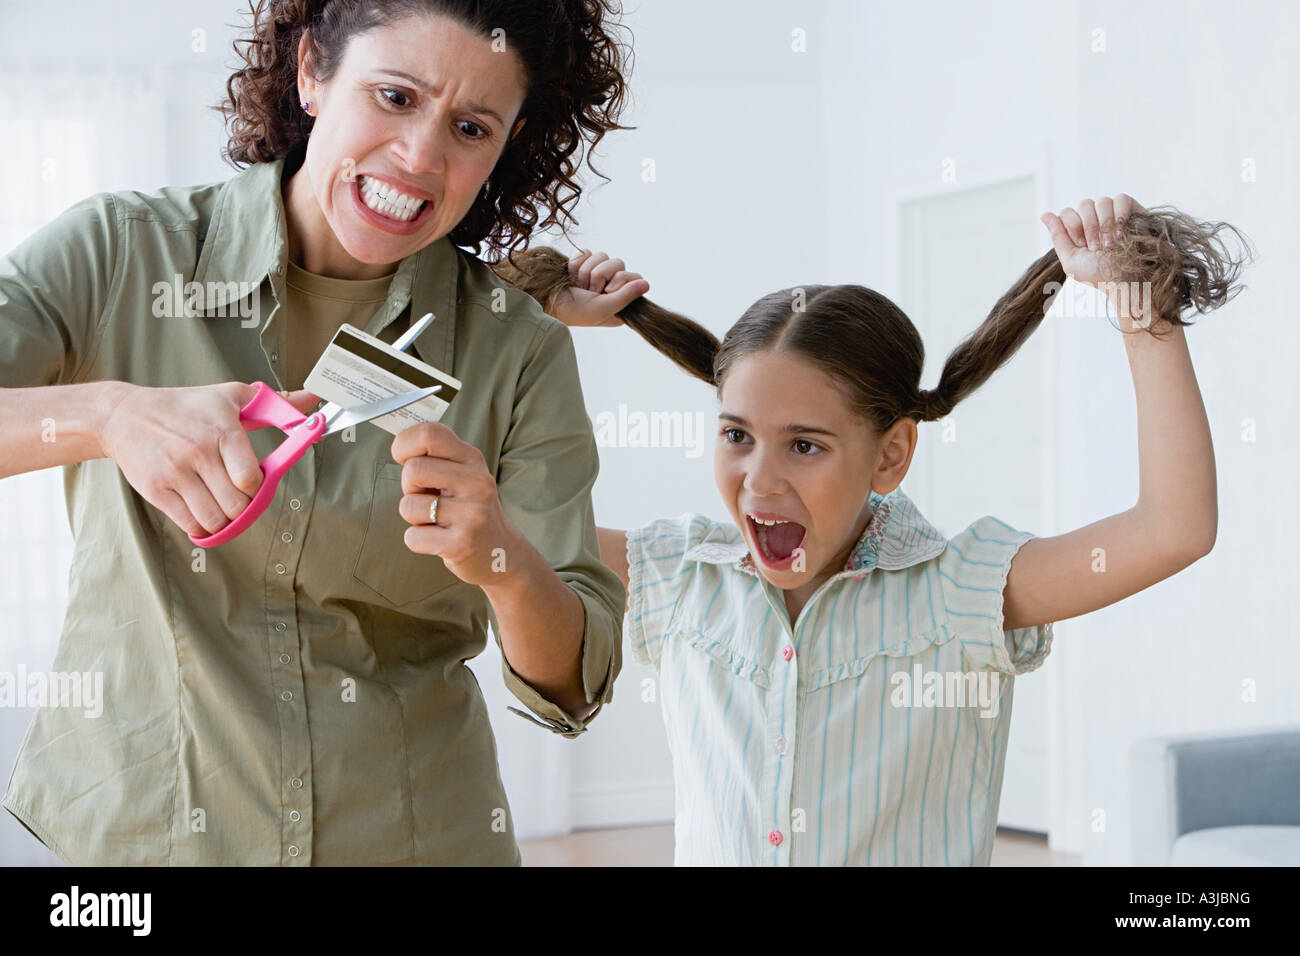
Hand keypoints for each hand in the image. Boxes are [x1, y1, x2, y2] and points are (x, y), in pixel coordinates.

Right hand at [100, 382, 320, 537]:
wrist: (125, 415)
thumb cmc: (185, 407)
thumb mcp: (232, 397)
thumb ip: (277, 404)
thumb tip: (312, 401)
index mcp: (222, 430)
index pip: (250, 478)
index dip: (259, 488)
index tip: (255, 483)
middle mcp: (198, 452)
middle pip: (236, 504)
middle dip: (245, 508)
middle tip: (241, 499)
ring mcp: (175, 473)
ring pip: (214, 520)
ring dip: (225, 521)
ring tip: (223, 506)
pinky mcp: (155, 490)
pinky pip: (189, 525)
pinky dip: (202, 527)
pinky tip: (203, 513)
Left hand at [390, 421, 520, 588]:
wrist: (501, 552)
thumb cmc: (469, 509)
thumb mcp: (462, 473)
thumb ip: (436, 456)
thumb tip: (398, 445)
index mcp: (472, 459)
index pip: (430, 434)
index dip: (404, 444)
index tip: (403, 458)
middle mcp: (476, 482)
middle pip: (412, 470)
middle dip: (408, 487)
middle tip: (427, 497)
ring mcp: (471, 514)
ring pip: (408, 506)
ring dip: (414, 517)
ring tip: (437, 520)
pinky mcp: (460, 544)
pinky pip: (412, 537)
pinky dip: (417, 540)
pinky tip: (439, 539)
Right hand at [549, 249, 649, 326]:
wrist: (546, 303)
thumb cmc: (575, 312)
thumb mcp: (603, 308)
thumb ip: (625, 296)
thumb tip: (646, 284)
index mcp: (619, 301)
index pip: (635, 277)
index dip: (621, 279)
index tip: (607, 291)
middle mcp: (610, 287)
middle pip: (618, 262)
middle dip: (599, 275)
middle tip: (589, 290)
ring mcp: (596, 275)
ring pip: (602, 255)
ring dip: (586, 271)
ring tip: (578, 285)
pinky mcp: (582, 264)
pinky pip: (586, 252)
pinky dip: (576, 263)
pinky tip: (571, 276)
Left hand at [1040, 193, 1146, 287]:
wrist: (1126, 279)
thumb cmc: (1099, 275)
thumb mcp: (1071, 260)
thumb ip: (1058, 236)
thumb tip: (1044, 214)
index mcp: (1079, 229)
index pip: (1067, 212)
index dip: (1073, 227)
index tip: (1082, 245)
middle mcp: (1095, 219)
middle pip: (1084, 204)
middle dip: (1090, 227)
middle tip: (1096, 247)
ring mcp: (1113, 213)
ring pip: (1102, 201)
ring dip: (1105, 225)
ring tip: (1111, 244)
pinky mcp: (1131, 209)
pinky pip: (1121, 199)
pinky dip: (1120, 215)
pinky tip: (1122, 233)